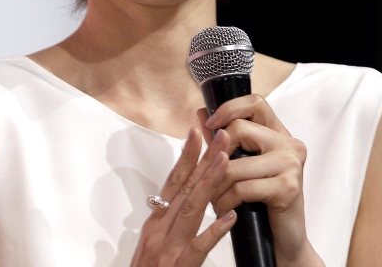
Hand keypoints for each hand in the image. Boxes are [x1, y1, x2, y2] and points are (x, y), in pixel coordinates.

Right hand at [130, 127, 236, 266]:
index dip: (185, 156)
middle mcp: (159, 230)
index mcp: (154, 222)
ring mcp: (169, 249)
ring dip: (209, 182)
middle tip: (219, 135)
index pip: (172, 181)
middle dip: (203, 158)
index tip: (197, 133)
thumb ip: (162, 222)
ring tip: (225, 160)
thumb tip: (170, 199)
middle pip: (184, 188)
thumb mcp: (150, 245)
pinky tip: (231, 216)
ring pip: (191, 208)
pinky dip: (214, 230)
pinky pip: (199, 247)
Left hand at [199, 95, 323, 266]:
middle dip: (216, 156)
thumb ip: (224, 139)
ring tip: (213, 199)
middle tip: (209, 177)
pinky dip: (226, 201)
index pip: (255, 102)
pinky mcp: (288, 187)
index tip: (210, 124)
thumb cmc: (261, 202)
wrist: (284, 242)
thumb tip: (201, 112)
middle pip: (239, 130)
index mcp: (278, 133)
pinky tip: (225, 210)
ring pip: (235, 164)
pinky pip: (243, 188)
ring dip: (216, 186)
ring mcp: (291, 164)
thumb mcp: (242, 165)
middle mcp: (289, 143)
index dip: (229, 108)